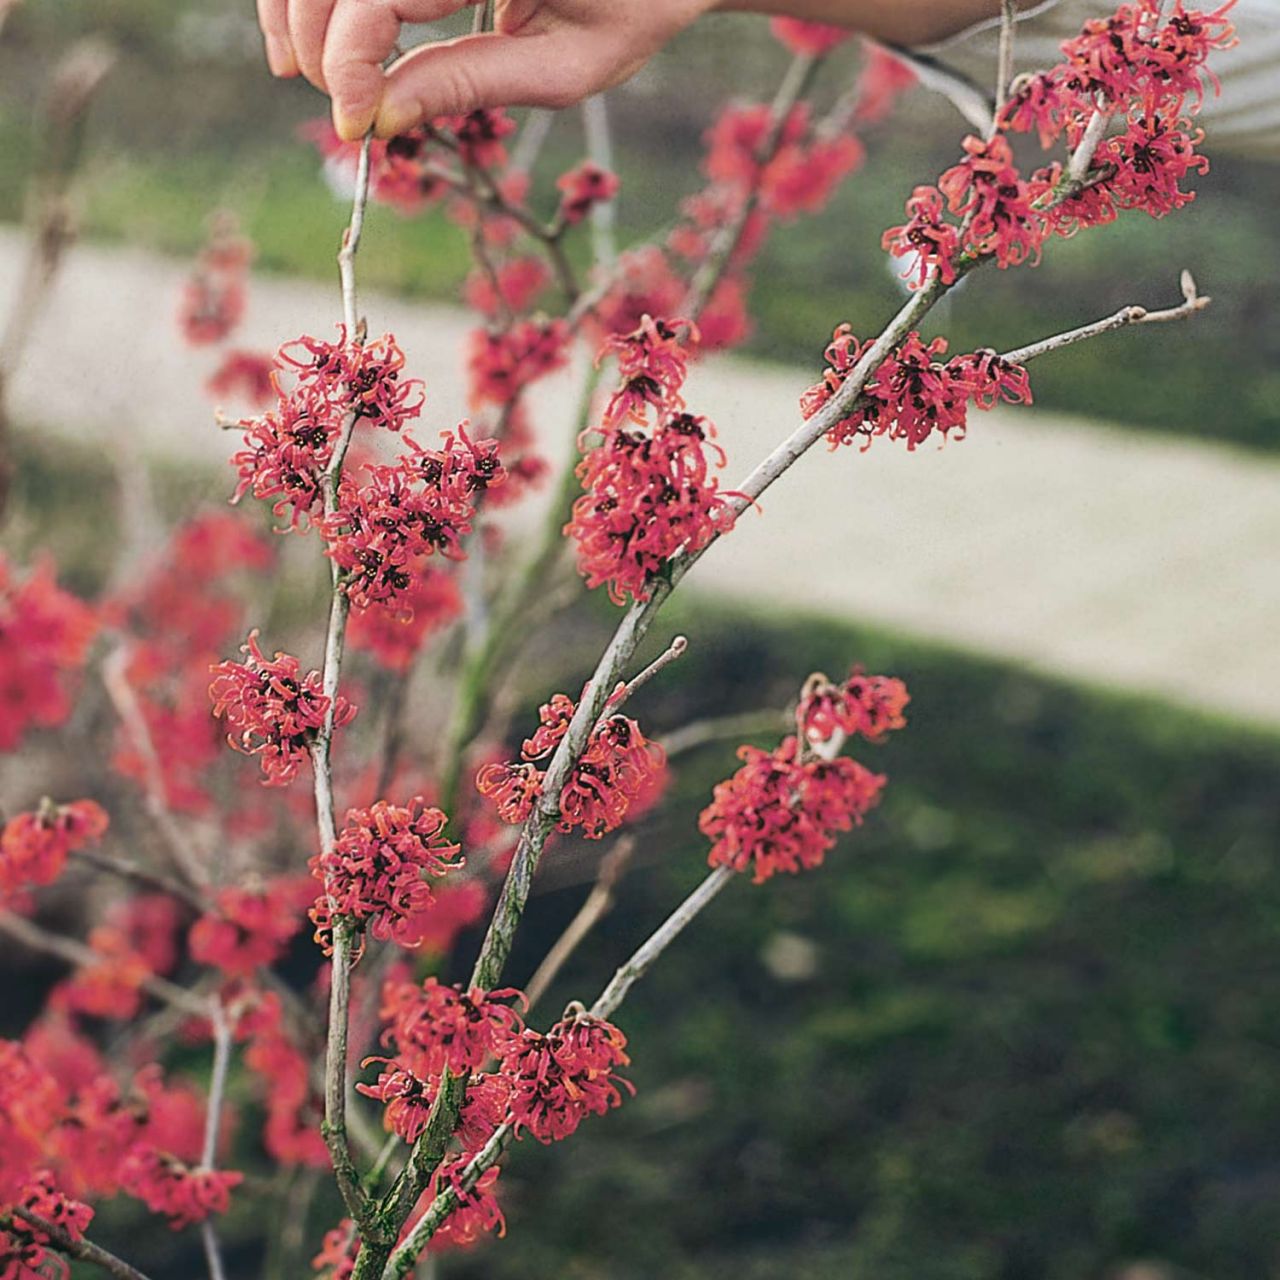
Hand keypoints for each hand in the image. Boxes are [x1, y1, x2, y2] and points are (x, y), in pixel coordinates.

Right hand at [256, 0, 714, 140]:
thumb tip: (378, 119)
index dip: (349, 60)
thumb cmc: (631, 6)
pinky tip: (322, 30)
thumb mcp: (566, 64)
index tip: (355, 125)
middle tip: (343, 108)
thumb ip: (468, 82)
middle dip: (319, 41)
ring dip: (300, 7)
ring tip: (306, 69)